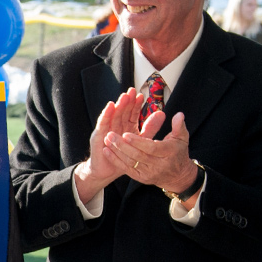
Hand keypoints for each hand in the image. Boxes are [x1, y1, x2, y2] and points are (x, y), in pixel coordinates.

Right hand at [75, 87, 144, 202]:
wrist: (108, 171)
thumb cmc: (124, 157)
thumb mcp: (141, 141)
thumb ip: (150, 128)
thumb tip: (162, 113)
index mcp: (126, 127)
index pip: (132, 113)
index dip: (136, 105)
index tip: (142, 95)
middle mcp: (116, 126)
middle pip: (122, 111)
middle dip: (127, 101)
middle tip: (132, 90)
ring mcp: (106, 130)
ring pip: (114, 115)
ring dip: (119, 105)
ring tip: (124, 96)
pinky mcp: (99, 136)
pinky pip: (103, 123)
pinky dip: (106, 114)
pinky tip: (111, 106)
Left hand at [104, 110, 198, 198]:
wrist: (177, 176)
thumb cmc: (178, 152)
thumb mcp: (182, 139)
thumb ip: (179, 126)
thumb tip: (178, 114)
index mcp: (169, 153)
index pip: (152, 148)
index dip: (138, 142)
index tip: (126, 134)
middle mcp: (158, 165)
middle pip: (138, 155)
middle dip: (123, 145)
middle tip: (110, 134)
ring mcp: (149, 173)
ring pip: (130, 162)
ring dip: (117, 151)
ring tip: (107, 140)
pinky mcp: (141, 178)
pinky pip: (126, 169)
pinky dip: (115, 160)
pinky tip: (106, 151)